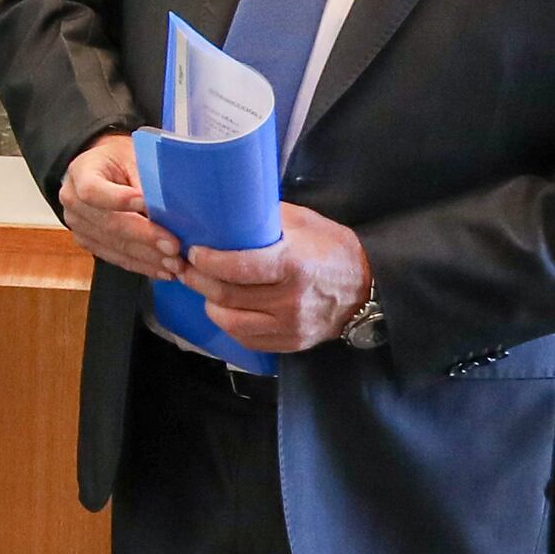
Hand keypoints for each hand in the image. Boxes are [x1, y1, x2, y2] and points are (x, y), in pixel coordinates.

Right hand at [56, 132, 187, 277]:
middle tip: (173, 245)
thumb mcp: (133, 156)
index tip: (144, 202)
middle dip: (144, 237)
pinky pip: (117, 258)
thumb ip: (146, 180)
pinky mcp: (89, 243)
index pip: (93, 190)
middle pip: (109, 224)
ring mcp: (79, 226)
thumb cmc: (121, 160)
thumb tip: (171, 208)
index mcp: (81, 172)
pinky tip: (164, 269)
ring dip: (148, 257)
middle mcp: (73, 202)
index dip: (118, 199)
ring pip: (115, 246)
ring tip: (175, 262)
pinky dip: (143, 265)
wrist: (104, 170)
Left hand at [179, 202, 374, 354]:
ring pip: (232, 322)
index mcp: (293, 265)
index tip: (194, 252)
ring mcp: (290, 326)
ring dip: (210, 305)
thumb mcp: (305, 223)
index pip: (239, 267)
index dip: (209, 261)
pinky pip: (247, 339)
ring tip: (202, 289)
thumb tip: (228, 210)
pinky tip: (225, 309)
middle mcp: (290, 300)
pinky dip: (230, 324)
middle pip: (227, 296)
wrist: (368, 287)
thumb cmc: (333, 248)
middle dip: (199, 281)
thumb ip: (267, 218)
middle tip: (186, 268)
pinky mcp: (290, 343)